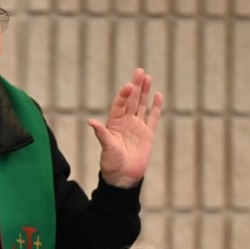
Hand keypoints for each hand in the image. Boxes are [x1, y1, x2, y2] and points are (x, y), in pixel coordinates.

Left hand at [88, 67, 163, 188]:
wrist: (123, 177)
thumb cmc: (111, 163)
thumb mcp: (106, 147)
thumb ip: (101, 134)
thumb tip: (90, 121)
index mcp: (114, 123)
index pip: (120, 104)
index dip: (124, 94)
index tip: (129, 85)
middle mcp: (126, 122)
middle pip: (132, 100)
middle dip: (136, 86)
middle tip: (140, 71)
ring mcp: (137, 127)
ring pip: (142, 105)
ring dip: (145, 92)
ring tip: (148, 77)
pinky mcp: (148, 134)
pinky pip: (153, 118)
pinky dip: (156, 107)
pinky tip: (158, 95)